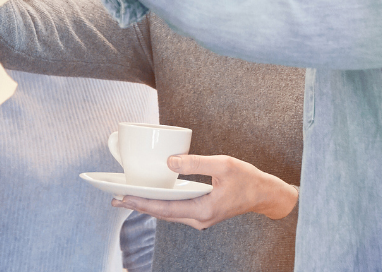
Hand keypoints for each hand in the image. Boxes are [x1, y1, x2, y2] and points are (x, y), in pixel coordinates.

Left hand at [111, 155, 297, 229]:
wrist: (266, 195)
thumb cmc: (248, 179)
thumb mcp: (223, 165)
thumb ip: (195, 162)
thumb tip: (169, 162)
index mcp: (202, 210)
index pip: (164, 208)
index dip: (141, 203)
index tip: (123, 197)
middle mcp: (199, 219)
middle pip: (162, 214)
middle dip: (138, 206)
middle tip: (115, 199)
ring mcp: (200, 218)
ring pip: (168, 214)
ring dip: (148, 206)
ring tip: (126, 198)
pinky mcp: (202, 214)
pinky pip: (176, 211)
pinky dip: (161, 205)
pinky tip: (151, 198)